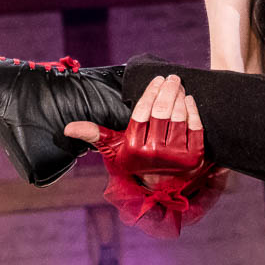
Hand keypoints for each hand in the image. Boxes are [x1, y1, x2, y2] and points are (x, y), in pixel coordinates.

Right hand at [66, 74, 200, 184]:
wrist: (161, 186)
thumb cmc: (136, 160)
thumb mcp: (115, 150)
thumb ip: (96, 135)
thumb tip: (68, 128)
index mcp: (134, 148)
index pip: (142, 113)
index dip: (150, 93)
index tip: (156, 79)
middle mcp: (154, 153)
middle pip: (162, 112)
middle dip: (167, 90)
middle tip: (171, 78)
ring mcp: (176, 155)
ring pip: (178, 117)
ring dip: (179, 97)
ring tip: (178, 85)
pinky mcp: (194, 156)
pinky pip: (196, 128)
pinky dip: (193, 111)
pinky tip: (189, 99)